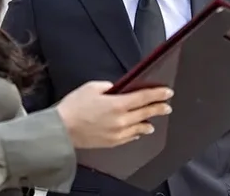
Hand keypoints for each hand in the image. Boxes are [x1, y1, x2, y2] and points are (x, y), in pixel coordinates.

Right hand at [55, 81, 172, 148]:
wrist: (61, 129)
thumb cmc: (74, 107)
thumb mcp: (91, 87)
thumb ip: (108, 87)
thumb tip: (116, 90)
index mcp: (117, 104)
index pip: (144, 97)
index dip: (158, 94)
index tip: (167, 92)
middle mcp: (121, 120)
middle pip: (146, 113)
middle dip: (158, 108)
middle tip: (167, 106)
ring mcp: (118, 133)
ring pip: (139, 128)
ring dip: (148, 123)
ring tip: (152, 122)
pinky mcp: (111, 142)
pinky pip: (129, 138)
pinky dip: (135, 134)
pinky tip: (137, 132)